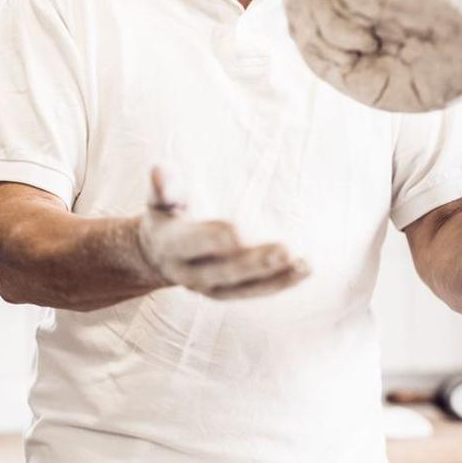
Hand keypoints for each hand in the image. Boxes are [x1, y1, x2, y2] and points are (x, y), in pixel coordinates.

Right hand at [136, 165, 310, 299]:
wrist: (156, 255)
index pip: (189, 243)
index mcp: (169, 244)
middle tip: (285, 249)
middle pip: (221, 271)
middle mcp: (187, 272)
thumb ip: (164, 185)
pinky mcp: (226, 293)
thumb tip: (160, 169)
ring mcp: (207, 288)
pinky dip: (281, 282)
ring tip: (304, 264)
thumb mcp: (160, 197)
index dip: (211, 238)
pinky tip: (304, 270)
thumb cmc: (167, 214)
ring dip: (274, 277)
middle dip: (253, 262)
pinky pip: (255, 291)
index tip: (237, 231)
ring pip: (242, 287)